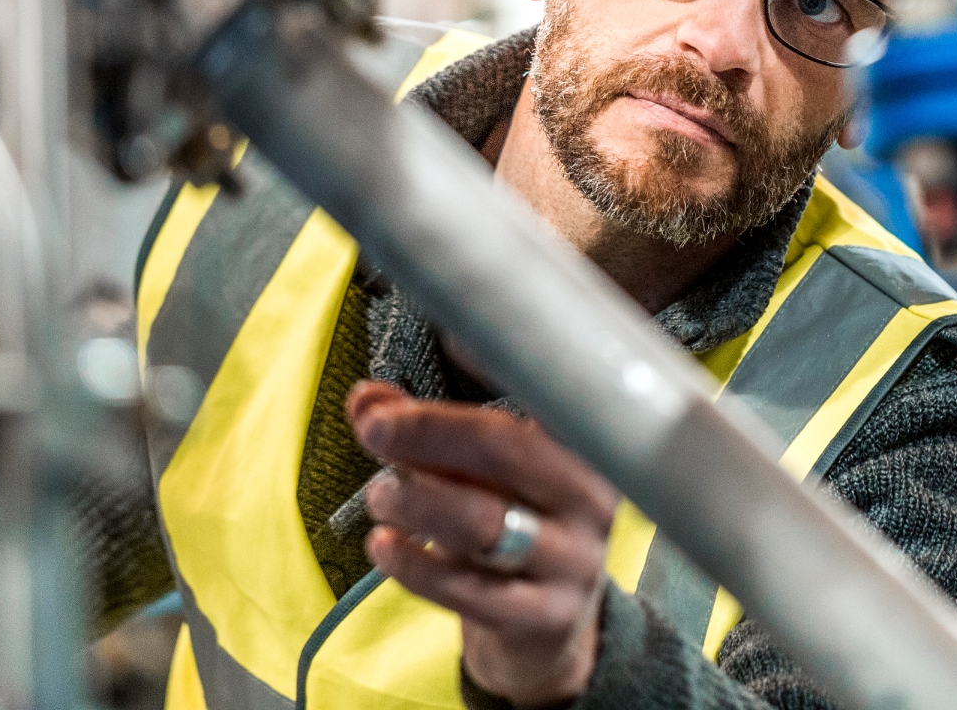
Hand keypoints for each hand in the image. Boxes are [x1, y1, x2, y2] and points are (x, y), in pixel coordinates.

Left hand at [349, 382, 617, 708]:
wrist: (548, 622)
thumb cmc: (512, 520)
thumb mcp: (478, 471)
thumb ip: (425, 431)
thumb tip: (366, 400)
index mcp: (585, 444)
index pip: (547, 389)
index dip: (498, 359)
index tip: (447, 334)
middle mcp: (591, 498)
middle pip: (508, 452)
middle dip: (430, 433)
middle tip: (372, 428)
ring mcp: (574, 562)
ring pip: (487, 523)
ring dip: (419, 501)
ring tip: (379, 494)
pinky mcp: (545, 617)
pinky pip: (472, 592)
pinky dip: (417, 566)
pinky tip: (383, 546)